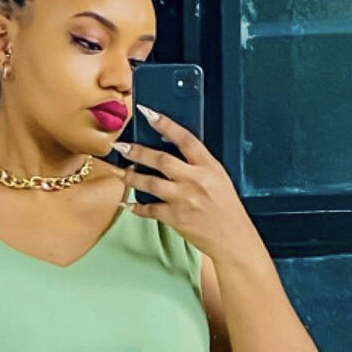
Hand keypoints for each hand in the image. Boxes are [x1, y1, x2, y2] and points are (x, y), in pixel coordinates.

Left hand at [108, 105, 257, 264]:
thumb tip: (174, 154)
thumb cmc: (227, 209)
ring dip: (131, 177)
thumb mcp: (219, 178)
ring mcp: (183, 199)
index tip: (148, 113)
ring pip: (150, 183)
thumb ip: (198, 166)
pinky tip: (128, 204)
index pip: (185, 139)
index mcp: (208, 166)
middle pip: (161, 160)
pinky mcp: (175, 218)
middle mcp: (195, 180)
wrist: (232, 237)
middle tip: (121, 146)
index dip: (165, 124)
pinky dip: (137, 207)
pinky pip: (150, 209)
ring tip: (119, 172)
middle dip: (137, 152)